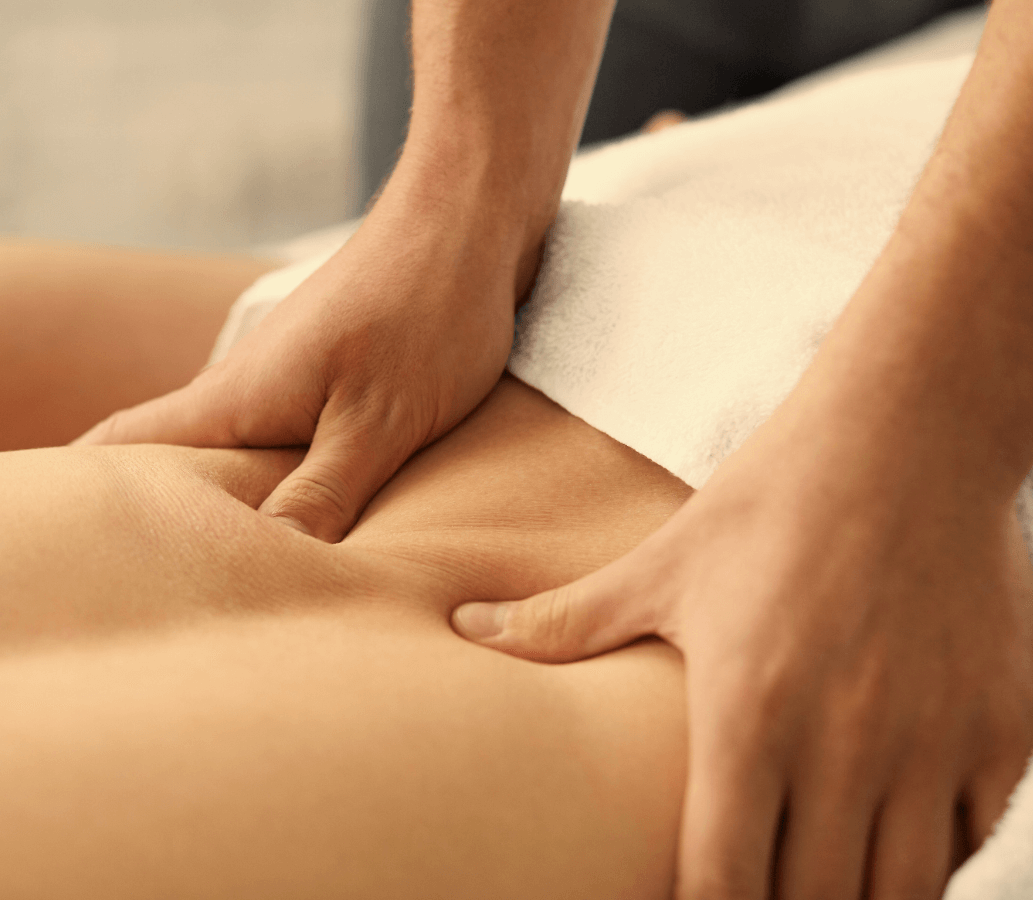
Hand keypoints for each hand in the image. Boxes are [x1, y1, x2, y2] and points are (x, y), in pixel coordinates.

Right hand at [76, 183, 533, 541]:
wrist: (468, 221)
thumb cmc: (426, 312)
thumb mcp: (380, 422)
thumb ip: (321, 494)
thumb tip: (265, 568)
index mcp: (234, 399)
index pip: (122, 448)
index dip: (76, 495)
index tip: (49, 547)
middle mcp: (246, 390)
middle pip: (169, 460)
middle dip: (153, 520)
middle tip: (141, 592)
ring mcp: (287, 382)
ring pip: (233, 457)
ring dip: (226, 508)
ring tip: (223, 577)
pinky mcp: (331, 382)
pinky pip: (286, 443)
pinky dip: (281, 485)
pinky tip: (306, 521)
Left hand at [452, 386, 1032, 899]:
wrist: (905, 434)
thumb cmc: (771, 500)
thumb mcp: (661, 564)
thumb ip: (564, 621)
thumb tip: (462, 626)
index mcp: (749, 712)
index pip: (723, 883)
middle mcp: (844, 745)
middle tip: (748, 886)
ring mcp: (931, 742)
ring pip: (899, 894)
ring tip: (814, 877)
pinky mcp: (1000, 728)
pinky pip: (969, 838)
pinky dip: (928, 858)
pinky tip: (888, 835)